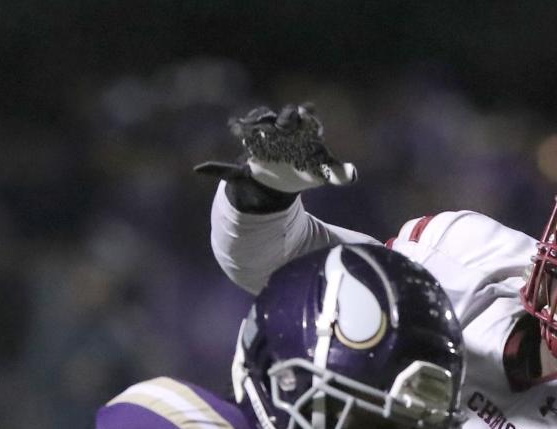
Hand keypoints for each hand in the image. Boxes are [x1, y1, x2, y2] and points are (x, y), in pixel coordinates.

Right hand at [195, 104, 356, 203]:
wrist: (277, 185)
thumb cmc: (301, 172)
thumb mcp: (321, 174)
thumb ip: (339, 174)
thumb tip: (355, 175)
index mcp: (297, 131)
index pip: (300, 117)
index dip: (304, 115)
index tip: (307, 114)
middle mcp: (277, 131)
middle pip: (278, 119)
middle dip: (281, 119)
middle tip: (285, 125)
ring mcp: (259, 141)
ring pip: (255, 128)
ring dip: (252, 127)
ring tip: (247, 129)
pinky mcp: (245, 156)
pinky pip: (230, 158)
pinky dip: (216, 166)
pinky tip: (200, 169)